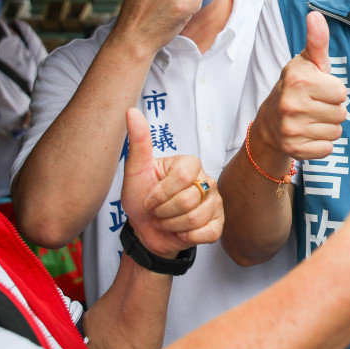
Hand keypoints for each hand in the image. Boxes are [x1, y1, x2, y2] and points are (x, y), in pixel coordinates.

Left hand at [121, 107, 223, 259]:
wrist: (145, 230)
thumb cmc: (141, 198)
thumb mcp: (136, 170)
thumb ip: (138, 141)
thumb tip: (131, 111)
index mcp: (190, 164)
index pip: (183, 177)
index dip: (160, 193)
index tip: (149, 198)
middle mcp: (207, 180)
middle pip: (188, 200)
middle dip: (163, 212)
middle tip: (157, 212)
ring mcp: (215, 202)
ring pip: (196, 218)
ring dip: (172, 226)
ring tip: (166, 221)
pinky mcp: (218, 224)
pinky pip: (207, 232)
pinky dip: (187, 236)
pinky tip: (180, 231)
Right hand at [255, 11, 348, 161]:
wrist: (270, 121)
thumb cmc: (297, 86)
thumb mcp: (307, 61)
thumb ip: (316, 40)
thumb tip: (316, 14)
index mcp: (298, 79)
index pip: (341, 92)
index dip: (335, 91)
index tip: (321, 90)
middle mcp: (292, 104)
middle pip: (341, 113)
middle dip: (333, 110)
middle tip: (317, 106)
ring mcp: (291, 129)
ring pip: (336, 132)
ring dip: (329, 126)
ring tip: (314, 119)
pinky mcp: (294, 149)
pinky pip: (327, 149)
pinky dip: (322, 144)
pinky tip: (310, 134)